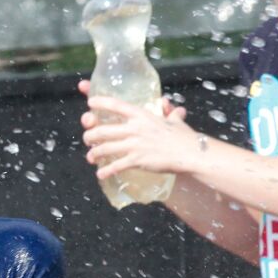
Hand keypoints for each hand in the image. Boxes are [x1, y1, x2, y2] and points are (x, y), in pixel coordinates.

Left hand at [78, 79, 200, 179]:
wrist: (189, 153)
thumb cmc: (184, 137)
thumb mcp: (174, 120)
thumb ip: (168, 112)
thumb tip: (168, 104)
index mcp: (142, 115)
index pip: (116, 105)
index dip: (100, 102)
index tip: (90, 103)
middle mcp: (135, 128)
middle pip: (104, 130)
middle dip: (91, 135)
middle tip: (87, 139)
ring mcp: (135, 144)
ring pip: (106, 148)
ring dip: (95, 153)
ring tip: (90, 157)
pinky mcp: (137, 160)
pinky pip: (116, 165)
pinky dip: (106, 171)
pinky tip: (101, 174)